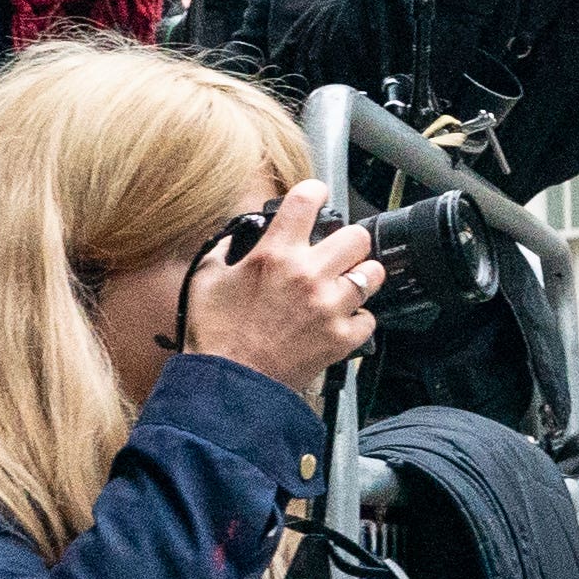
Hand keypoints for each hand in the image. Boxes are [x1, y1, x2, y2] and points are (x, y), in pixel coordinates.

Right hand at [183, 179, 380, 394]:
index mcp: (276, 254)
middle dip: (347, 242)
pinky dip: (358, 319)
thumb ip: (225, 250)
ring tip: (342, 286)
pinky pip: (369, 318)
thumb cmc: (216, 336)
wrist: (227, 385)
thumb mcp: (206, 280)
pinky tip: (341, 321)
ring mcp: (330, 306)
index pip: (307, 198)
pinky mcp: (341, 338)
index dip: (314, 193)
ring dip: (359, 278)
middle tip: (335, 254)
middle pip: (357, 236)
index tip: (316, 198)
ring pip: (372, 274)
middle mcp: (309, 274)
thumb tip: (236, 238)